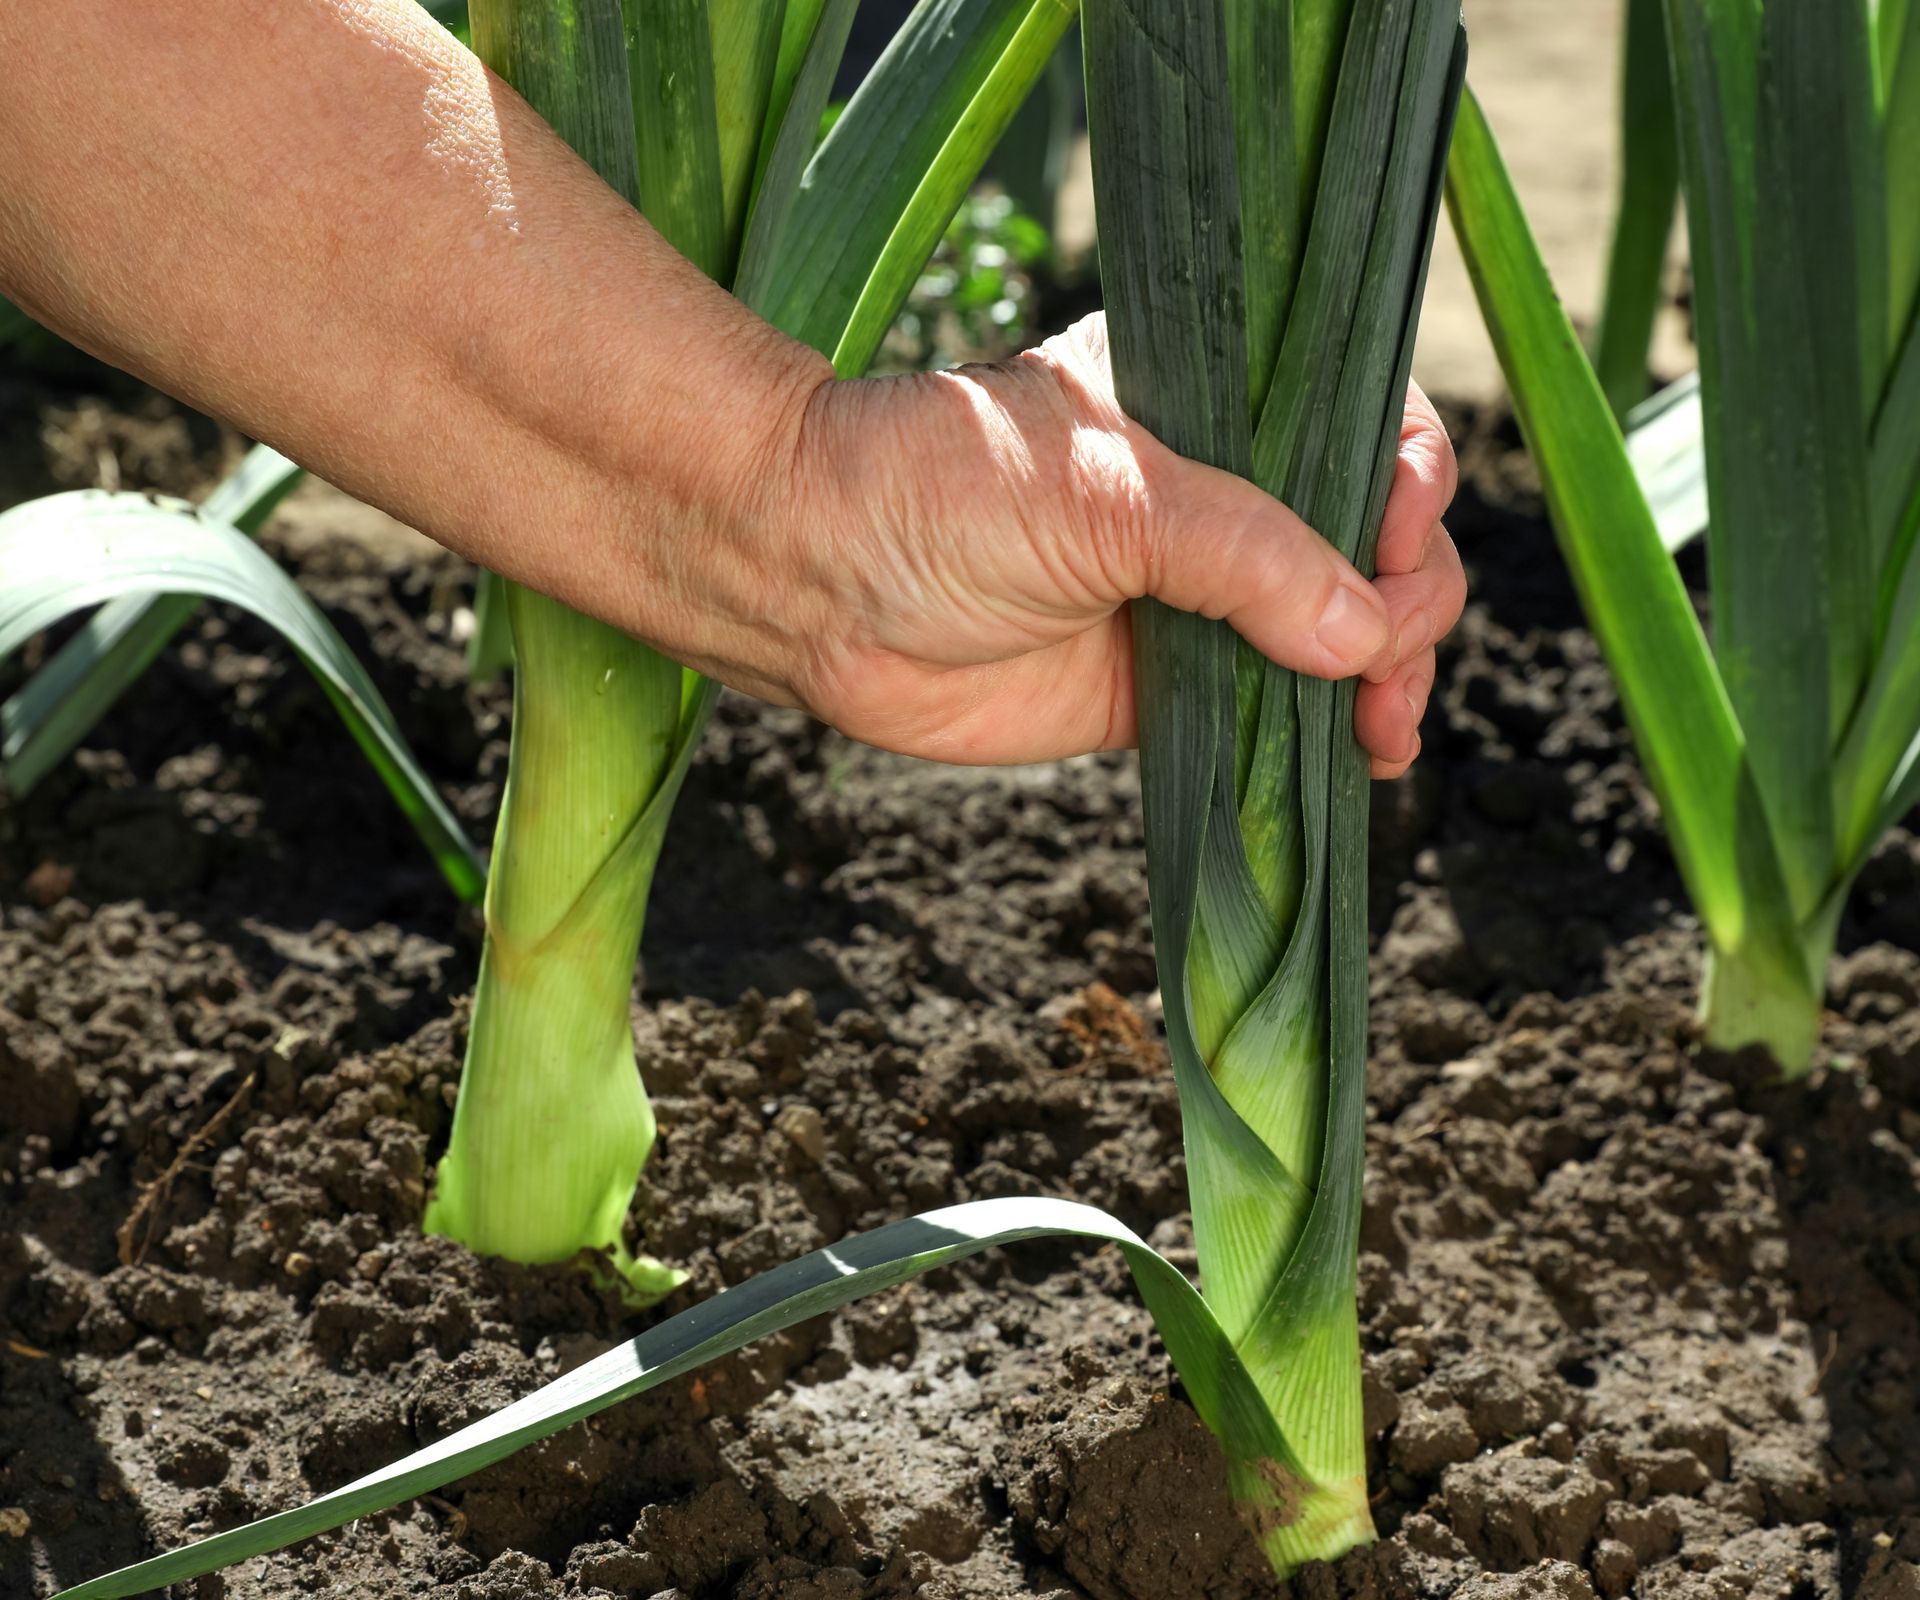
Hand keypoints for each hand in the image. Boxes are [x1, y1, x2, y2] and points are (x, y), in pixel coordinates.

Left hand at [727, 315, 1462, 772]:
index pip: (1362, 423)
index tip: (1394, 540)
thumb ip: (1241, 553)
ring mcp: (1196, 594)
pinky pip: (1276, 709)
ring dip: (1388, 675)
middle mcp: (1218, 493)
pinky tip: (1367, 757)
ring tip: (1384, 726)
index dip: (1405, 482)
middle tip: (1387, 656)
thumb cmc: (939, 490)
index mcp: (1212, 400)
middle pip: (1371, 536)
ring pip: (1339, 629)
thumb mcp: (1103, 494)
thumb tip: (1363, 631)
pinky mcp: (1165, 684)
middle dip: (1409, 595)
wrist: (813, 585)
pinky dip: (1331, 734)